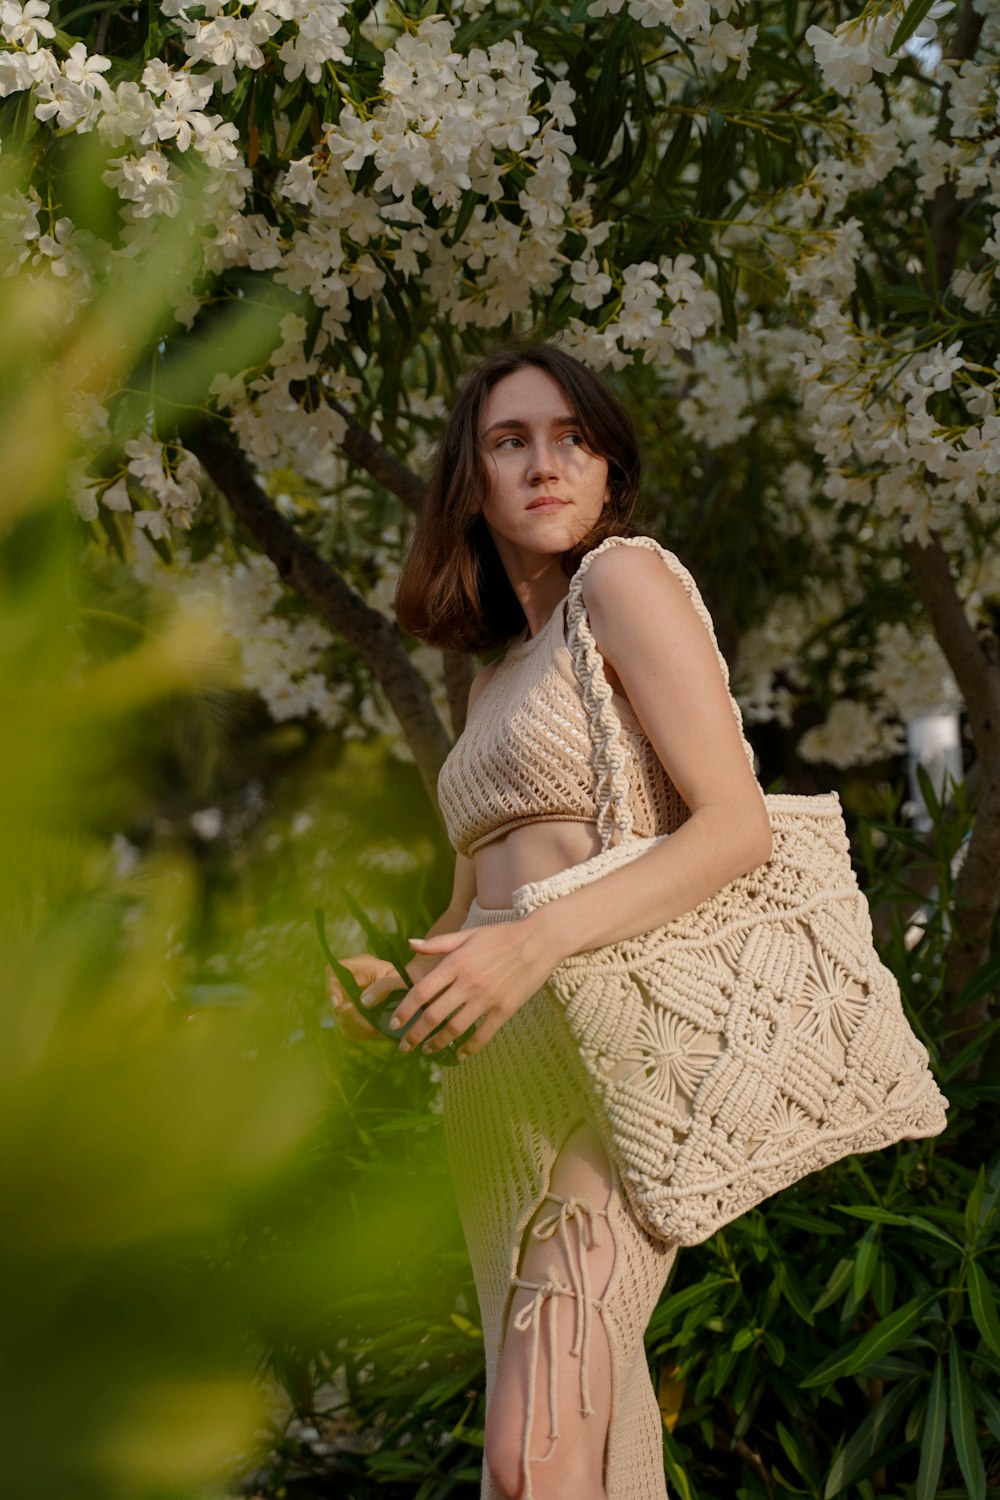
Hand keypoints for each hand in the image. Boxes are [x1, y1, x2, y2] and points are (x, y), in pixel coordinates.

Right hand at [327, 954, 397, 1042]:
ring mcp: (347, 1001)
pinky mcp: (352, 1017)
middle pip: (336, 1003)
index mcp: (357, 967)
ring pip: (341, 1019)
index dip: (332, 988)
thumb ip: (383, 985)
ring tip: (377, 1031)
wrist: (409, 989)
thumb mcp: (397, 977)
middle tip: (368, 1026)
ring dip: (358, 1027)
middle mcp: (347, 985)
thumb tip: (363, 1002)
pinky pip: (349, 1030)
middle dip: (350, 1017)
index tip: (338, 1005)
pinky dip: (362, 1033)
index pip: (332, 973)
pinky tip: (377, 1032)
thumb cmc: (404, 976)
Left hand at [389, 916, 555, 1059]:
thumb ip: (438, 943)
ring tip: (428, 1050)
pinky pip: (482, 1035)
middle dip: (415, 1034)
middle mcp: (467, 983)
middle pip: (434, 1015)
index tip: (394, 1024)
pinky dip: (468, 1048)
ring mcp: (486, 998)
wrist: (540, 940)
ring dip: (437, 1043)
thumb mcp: (468, 934)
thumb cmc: (502, 935)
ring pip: (455, 1028)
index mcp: (456, 963)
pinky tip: (459, 1055)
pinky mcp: (504, 1010)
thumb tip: (410, 944)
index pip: (422, 992)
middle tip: (405, 1046)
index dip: (405, 1010)